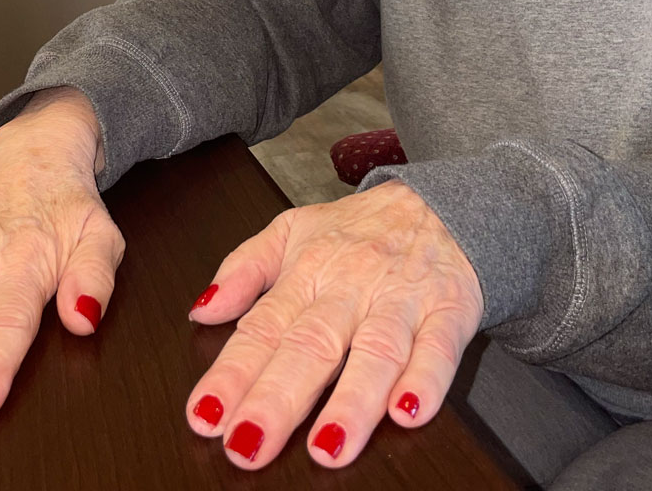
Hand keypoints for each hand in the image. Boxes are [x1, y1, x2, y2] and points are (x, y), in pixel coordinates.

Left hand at [185, 179, 482, 468]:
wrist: (442, 204)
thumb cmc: (361, 229)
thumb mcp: (292, 231)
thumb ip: (243, 268)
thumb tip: (202, 310)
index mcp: (307, 273)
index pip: (262, 328)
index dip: (232, 373)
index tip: (205, 416)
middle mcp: (351, 288)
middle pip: (312, 345)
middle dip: (279, 398)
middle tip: (249, 444)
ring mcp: (401, 301)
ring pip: (376, 351)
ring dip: (352, 401)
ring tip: (328, 447)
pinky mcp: (449, 312)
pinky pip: (439, 348)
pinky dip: (426, 380)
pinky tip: (408, 411)